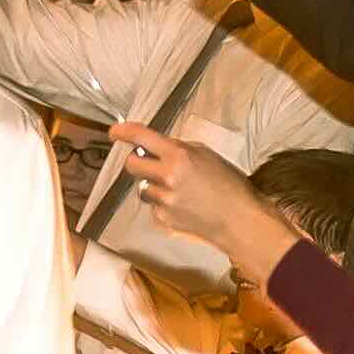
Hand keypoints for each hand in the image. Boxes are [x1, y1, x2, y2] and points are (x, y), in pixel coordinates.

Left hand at [113, 124, 289, 282]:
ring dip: (153, 187)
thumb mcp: (207, 155)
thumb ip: (180, 149)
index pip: (141, 137)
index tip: (115, 132)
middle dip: (137, 162)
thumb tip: (157, 148)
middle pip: (131, 164)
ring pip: (142, 188)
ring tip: (178, 192)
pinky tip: (183, 207)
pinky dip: (163, 206)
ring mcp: (164, 200)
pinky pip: (154, 207)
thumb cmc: (230, 185)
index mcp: (179, 155)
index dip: (123, 132)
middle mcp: (167, 176)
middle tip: (148, 164)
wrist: (239, 220)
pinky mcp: (163, 220)